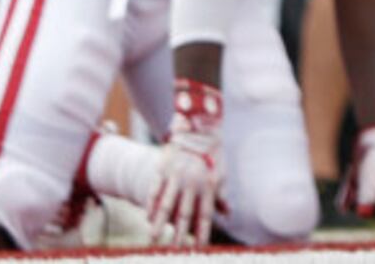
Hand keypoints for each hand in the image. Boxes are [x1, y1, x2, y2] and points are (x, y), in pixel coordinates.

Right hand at [147, 78, 224, 247]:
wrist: (199, 124)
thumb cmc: (212, 152)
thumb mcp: (221, 172)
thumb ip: (221, 194)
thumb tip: (227, 214)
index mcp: (209, 184)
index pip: (205, 214)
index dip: (202, 233)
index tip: (200, 249)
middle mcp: (192, 182)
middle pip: (184, 213)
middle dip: (179, 234)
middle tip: (174, 250)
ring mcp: (176, 175)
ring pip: (166, 204)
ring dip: (159, 222)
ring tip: (153, 238)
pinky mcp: (163, 168)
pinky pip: (155, 189)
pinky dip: (151, 204)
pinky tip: (147, 217)